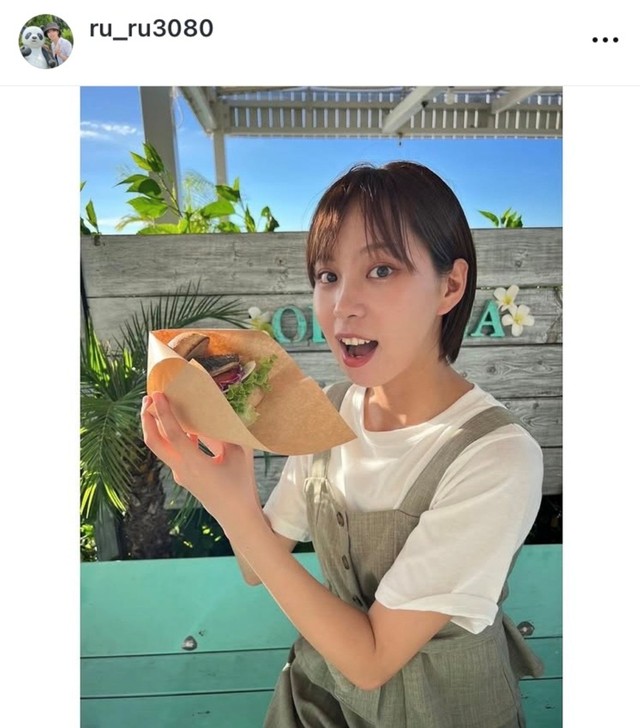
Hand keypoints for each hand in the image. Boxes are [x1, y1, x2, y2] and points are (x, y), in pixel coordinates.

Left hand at [141, 392, 258, 521]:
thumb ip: (224, 434)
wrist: (237, 517)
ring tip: (161, 408)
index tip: (157, 395)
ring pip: (161, 448)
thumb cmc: (241, 485)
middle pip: (154, 442)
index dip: (164, 413)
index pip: (173, 435)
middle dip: (147, 419)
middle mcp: (182, 470)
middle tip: (148, 399)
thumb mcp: (238, 454)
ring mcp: (180, 474)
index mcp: (196, 464)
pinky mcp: (184, 476)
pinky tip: (185, 427)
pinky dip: (172, 437)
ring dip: (157, 427)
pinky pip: (173, 453)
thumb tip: (214, 414)